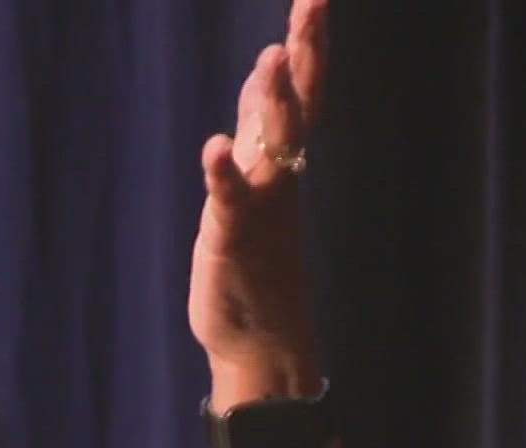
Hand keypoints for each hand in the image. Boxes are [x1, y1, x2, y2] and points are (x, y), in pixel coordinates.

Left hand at [187, 0, 327, 392]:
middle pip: (297, 103)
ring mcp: (260, 206)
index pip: (301, 89)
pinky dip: (222, 173)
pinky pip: (229, 201)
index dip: (307, 43)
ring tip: (270, 59)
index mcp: (282, 160)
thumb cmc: (255, 257)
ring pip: (272, 146)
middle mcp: (279, 176)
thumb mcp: (256, 178)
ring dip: (272, 102)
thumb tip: (264, 74)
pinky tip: (214, 147)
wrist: (261, 337)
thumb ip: (260, 128)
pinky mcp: (232, 238)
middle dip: (303, 52)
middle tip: (311, 2)